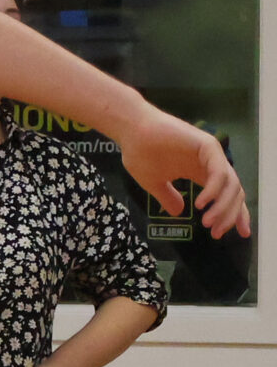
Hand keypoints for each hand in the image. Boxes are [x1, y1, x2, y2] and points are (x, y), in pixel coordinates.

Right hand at [118, 109, 250, 238]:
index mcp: (201, 173)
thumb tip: (178, 212)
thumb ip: (168, 198)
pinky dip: (214, 190)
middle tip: (217, 233)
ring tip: (207, 223)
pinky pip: (219, 172)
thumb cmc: (140, 154)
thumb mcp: (154, 184)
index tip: (232, 235)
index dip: (233, 215)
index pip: (227, 196)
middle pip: (234, 193)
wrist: (131, 132)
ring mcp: (211, 155)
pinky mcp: (208, 146)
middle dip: (230, 216)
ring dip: (223, 207)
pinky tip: (201, 204)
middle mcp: (211, 165)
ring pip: (231, 184)